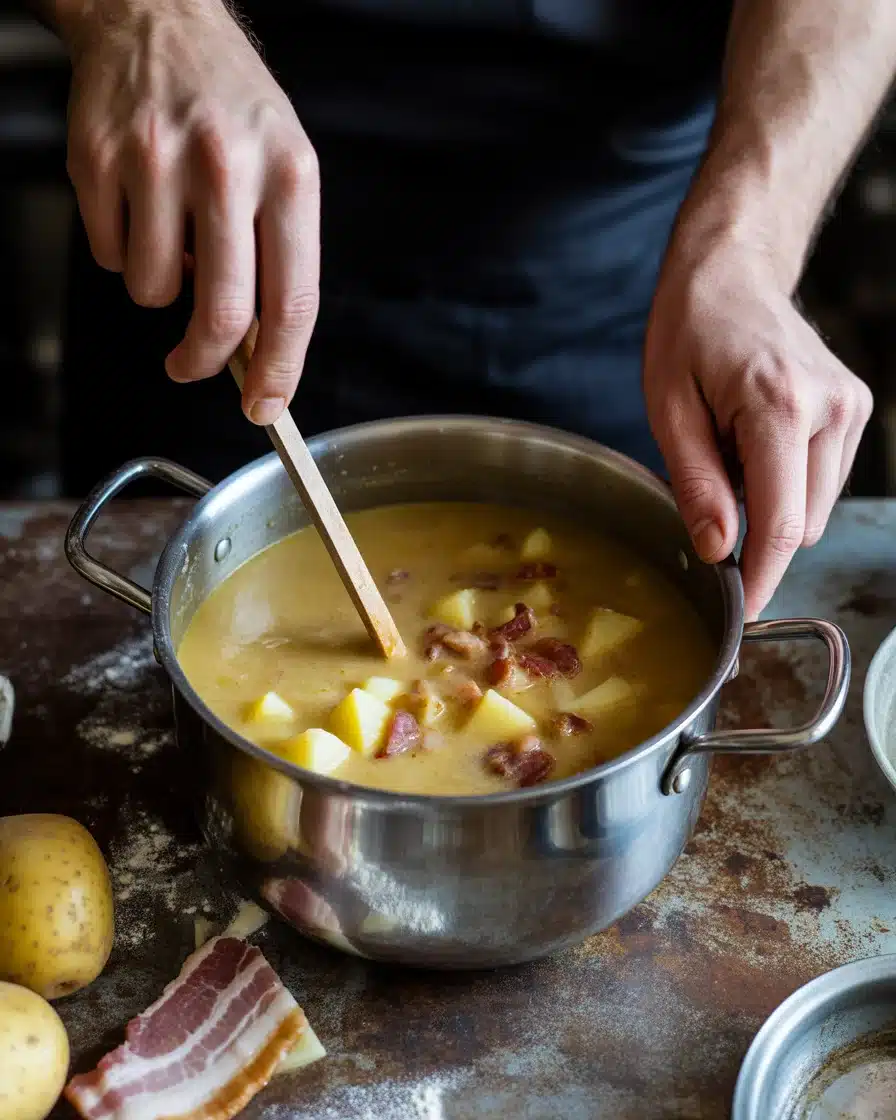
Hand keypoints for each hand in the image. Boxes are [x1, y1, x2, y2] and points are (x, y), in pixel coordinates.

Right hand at [64, 0, 318, 424]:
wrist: (158, 17)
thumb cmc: (232, 105)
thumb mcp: (285, 166)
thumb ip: (279, 255)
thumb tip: (259, 348)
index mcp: (289, 177)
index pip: (291, 302)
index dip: (279, 370)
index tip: (266, 407)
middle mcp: (227, 168)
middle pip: (221, 314)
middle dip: (206, 362)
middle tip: (194, 367)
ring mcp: (157, 162)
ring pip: (155, 292)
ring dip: (161, 291)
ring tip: (172, 239)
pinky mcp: (98, 160)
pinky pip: (112, 257)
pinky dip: (125, 254)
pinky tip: (139, 209)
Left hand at [644, 242, 872, 619]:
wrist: (732, 273)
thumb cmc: (690, 333)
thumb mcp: (668, 410)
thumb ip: (696, 485)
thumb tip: (718, 552)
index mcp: (778, 406)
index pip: (781, 523)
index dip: (761, 577)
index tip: (741, 613)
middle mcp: (830, 409)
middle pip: (801, 524)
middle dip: (755, 530)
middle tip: (710, 480)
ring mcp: (850, 408)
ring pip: (814, 509)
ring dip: (771, 503)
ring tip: (733, 447)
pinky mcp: (855, 410)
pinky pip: (821, 481)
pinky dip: (786, 481)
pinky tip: (756, 441)